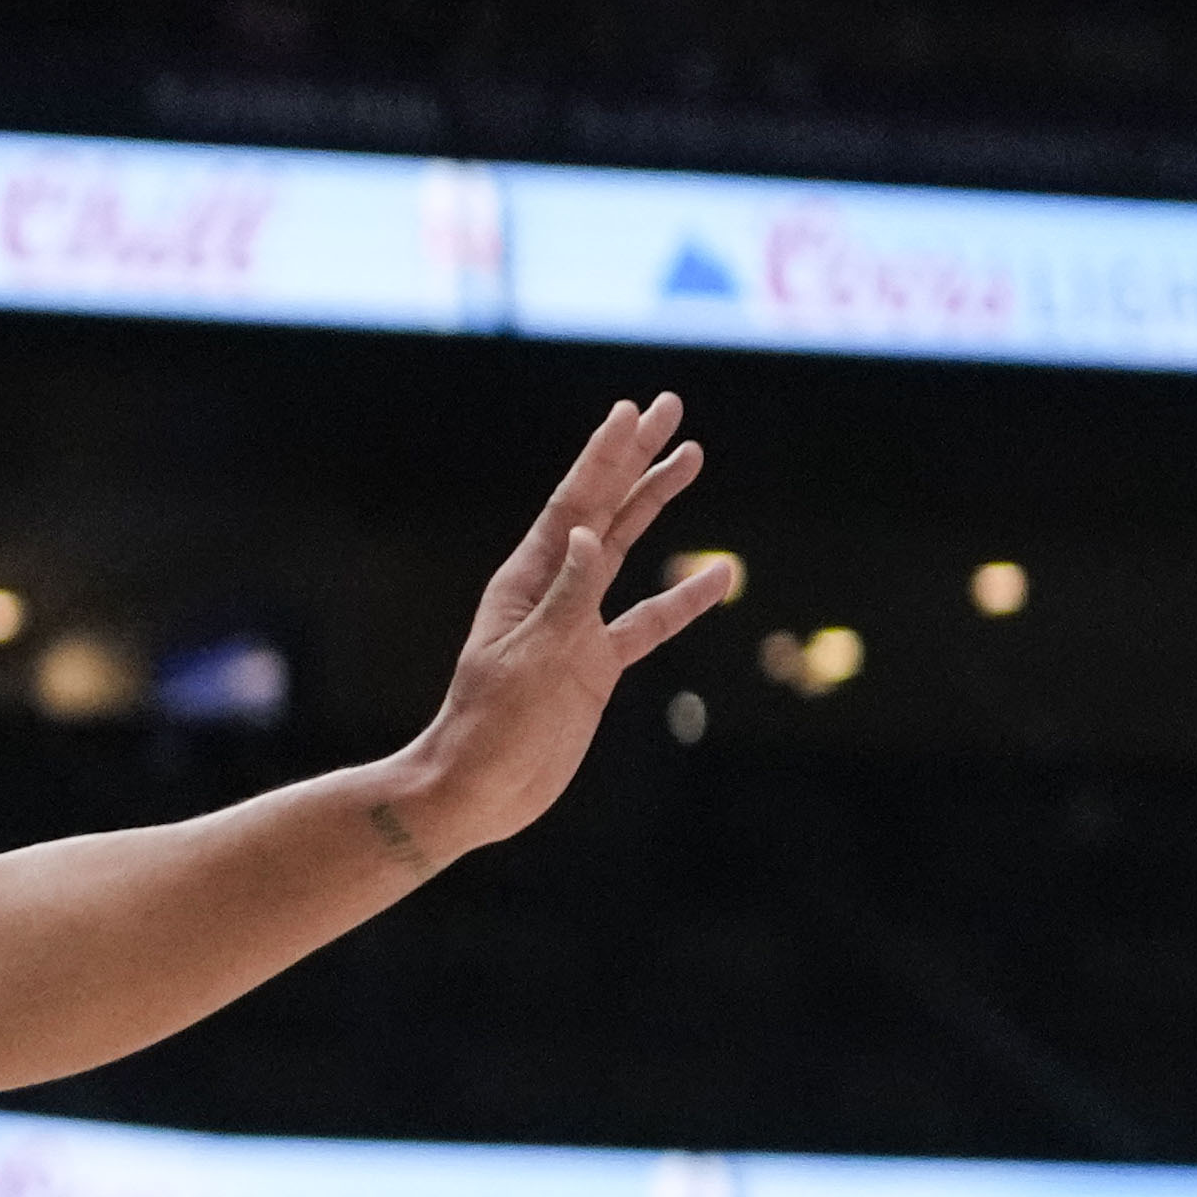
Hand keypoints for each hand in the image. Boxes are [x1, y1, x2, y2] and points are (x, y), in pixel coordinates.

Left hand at [384, 394, 737, 855]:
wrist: (477, 790)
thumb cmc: (490, 726)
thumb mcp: (528, 658)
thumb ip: (565, 598)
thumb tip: (588, 534)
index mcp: (528, 581)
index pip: (576, 503)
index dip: (606, 455)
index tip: (635, 409)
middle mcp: (553, 592)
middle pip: (603, 507)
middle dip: (635, 456)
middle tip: (671, 406)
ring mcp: (577, 625)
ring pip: (627, 548)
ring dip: (657, 502)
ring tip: (692, 457)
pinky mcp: (595, 664)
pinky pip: (649, 622)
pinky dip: (684, 599)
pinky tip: (719, 574)